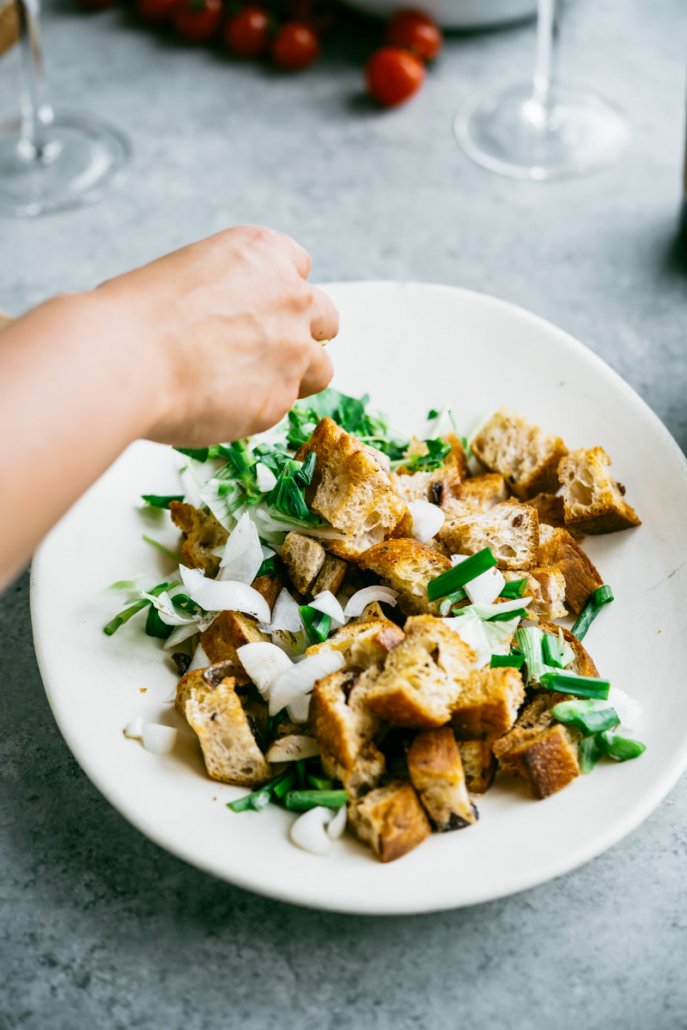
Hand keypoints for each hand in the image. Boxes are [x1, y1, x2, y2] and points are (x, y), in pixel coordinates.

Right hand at [97, 225, 337, 445]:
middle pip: (324, 316)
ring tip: (249, 387)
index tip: (263, 310)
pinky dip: (260, 409)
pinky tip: (222, 407)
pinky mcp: (282, 397)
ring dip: (295, 378)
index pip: (298, 266)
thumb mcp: (186, 274)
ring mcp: (294, 349)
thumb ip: (227, 296)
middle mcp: (291, 296)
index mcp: (263, 252)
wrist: (126, 359)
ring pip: (321, 368)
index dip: (279, 293)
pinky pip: (284, 406)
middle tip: (266, 353)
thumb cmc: (136, 316)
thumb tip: (230, 326)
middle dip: (303, 334)